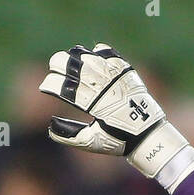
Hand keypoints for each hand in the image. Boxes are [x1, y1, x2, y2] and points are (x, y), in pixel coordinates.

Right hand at [39, 43, 193, 190]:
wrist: (149, 133)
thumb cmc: (118, 140)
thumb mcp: (91, 142)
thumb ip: (69, 135)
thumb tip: (51, 124)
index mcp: (97, 107)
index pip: (69, 91)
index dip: (53, 85)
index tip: (44, 85)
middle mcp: (107, 89)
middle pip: (79, 69)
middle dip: (61, 64)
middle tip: (53, 65)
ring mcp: (118, 79)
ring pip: (94, 59)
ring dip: (78, 55)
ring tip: (69, 55)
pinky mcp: (128, 73)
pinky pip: (112, 56)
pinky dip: (101, 52)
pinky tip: (92, 53)